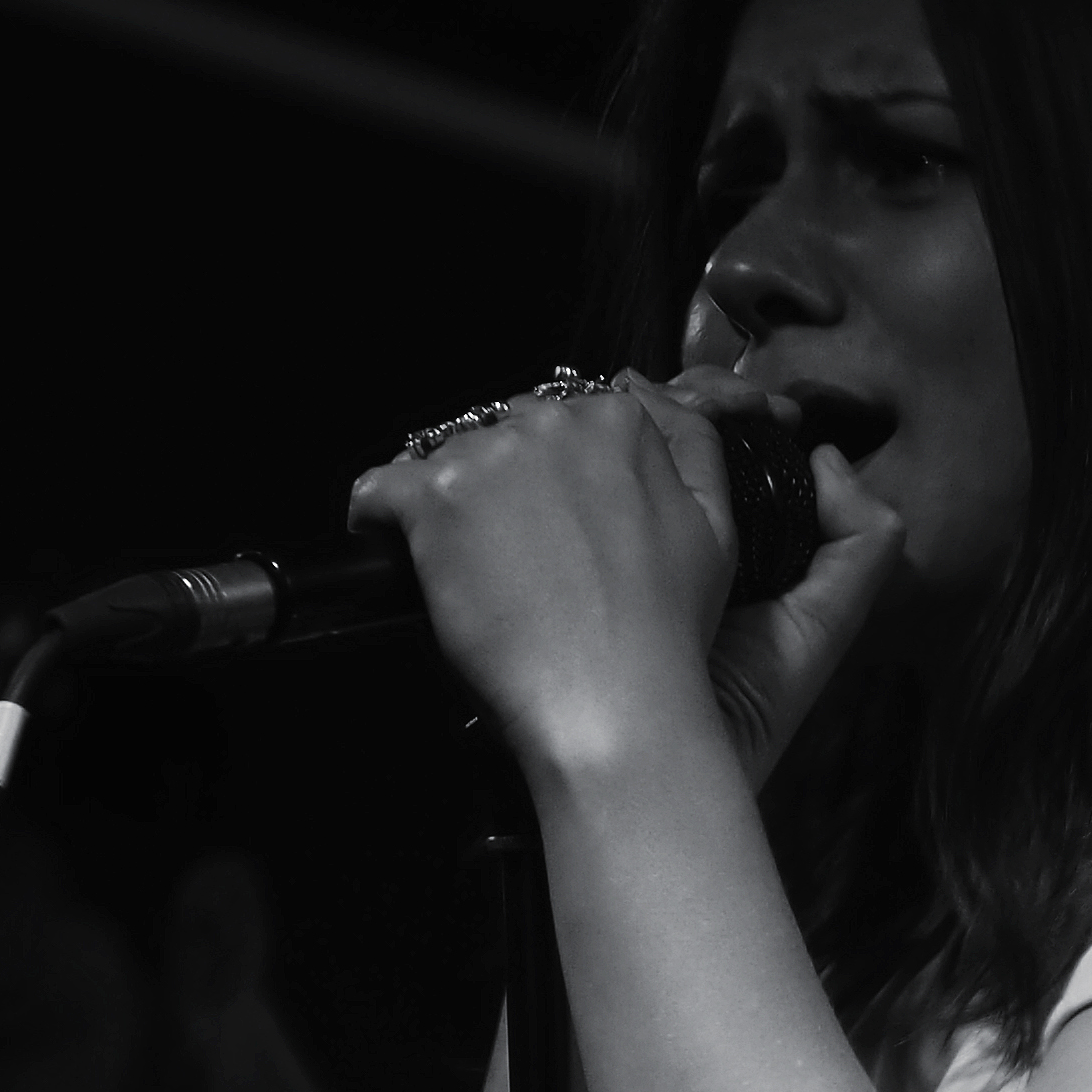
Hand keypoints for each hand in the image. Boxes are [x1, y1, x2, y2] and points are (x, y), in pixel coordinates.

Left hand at [345, 371, 902, 782]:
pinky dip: (379, 523)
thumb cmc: (666, 631)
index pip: (557, 420)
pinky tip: (404, 560)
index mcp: (619, 421)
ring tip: (473, 577)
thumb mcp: (715, 524)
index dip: (549, 477)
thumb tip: (638, 388)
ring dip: (450, 510)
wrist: (614, 703)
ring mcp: (488, 456)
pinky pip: (376, 491)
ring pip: (442, 462)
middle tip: (516, 561)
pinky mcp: (434, 499)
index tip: (551, 527)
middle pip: (497, 434)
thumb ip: (689, 441)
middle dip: (500, 486)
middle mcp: (552, 421)